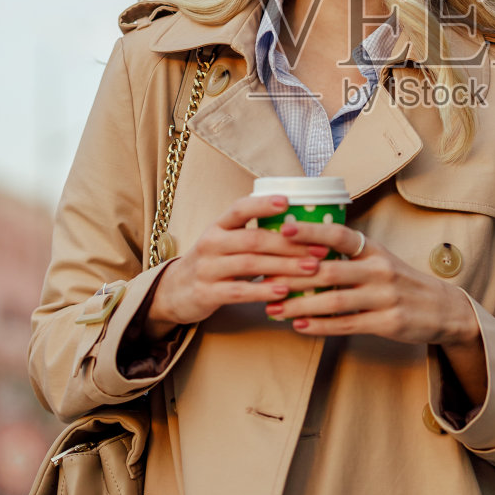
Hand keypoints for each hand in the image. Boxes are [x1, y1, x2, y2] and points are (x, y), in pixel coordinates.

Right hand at [149, 195, 325, 325]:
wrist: (174, 291)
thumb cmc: (213, 262)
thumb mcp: (225, 241)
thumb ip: (253, 233)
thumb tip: (302, 226)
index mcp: (218, 226)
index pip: (240, 209)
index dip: (263, 204)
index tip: (288, 201)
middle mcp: (211, 242)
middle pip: (253, 239)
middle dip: (290, 243)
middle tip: (320, 248)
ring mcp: (207, 268)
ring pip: (250, 264)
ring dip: (284, 266)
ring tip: (312, 268)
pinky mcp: (207, 293)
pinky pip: (239, 292)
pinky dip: (263, 291)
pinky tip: (285, 291)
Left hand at [262, 219, 479, 349]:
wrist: (442, 308)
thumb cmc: (400, 282)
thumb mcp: (379, 260)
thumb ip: (347, 256)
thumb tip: (300, 251)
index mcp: (374, 250)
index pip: (340, 235)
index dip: (312, 231)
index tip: (283, 228)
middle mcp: (380, 269)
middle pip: (330, 270)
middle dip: (292, 276)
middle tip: (262, 279)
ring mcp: (385, 297)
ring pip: (335, 300)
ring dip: (300, 305)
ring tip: (273, 309)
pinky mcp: (388, 323)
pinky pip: (347, 324)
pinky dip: (321, 326)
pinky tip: (299, 326)